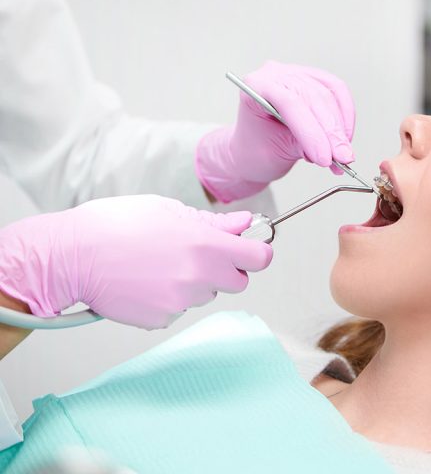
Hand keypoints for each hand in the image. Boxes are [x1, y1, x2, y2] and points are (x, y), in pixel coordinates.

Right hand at [0, 195, 272, 328]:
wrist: (71, 256)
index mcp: (206, 245)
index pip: (259, 258)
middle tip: (198, 255)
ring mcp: (181, 301)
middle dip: (226, 270)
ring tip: (159, 264)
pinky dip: (168, 298)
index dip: (258, 253)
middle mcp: (200, 276)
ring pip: (205, 294)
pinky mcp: (162, 319)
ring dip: (194, 283)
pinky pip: (178, 309)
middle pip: (238, 282)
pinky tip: (145, 281)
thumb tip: (244, 224)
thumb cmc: (114, 225)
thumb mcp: (168, 210)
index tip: (252, 250)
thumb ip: (213, 222)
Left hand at [195, 61, 355, 202]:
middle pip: (312, 97)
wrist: (253, 149)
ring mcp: (296, 74)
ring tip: (342, 155)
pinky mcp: (315, 80)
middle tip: (342, 158)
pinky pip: (338, 93)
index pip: (289, 102)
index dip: (311, 132)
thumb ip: (305, 148)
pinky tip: (345, 137)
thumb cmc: (256, 149)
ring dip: (339, 128)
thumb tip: (335, 154)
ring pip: (329, 95)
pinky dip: (345, 117)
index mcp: (255, 86)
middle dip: (330, 132)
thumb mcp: (276, 152)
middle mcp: (276, 74)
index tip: (325, 157)